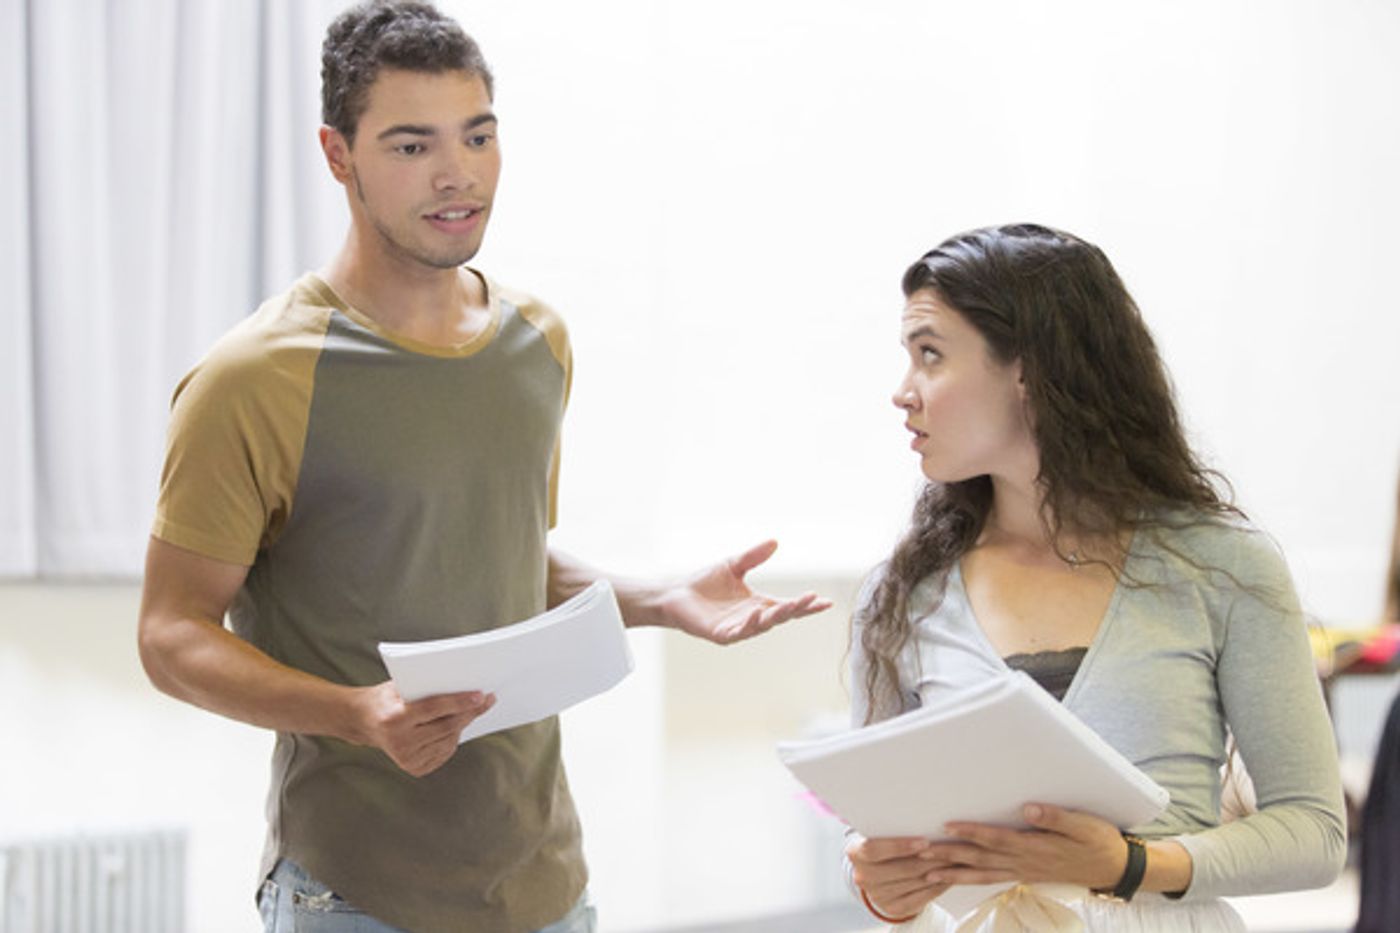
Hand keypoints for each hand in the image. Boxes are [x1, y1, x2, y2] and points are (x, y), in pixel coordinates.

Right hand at [350, 682, 495, 776]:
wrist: (363, 721)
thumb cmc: (385, 698)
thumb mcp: (399, 685)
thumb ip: (425, 686)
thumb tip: (462, 683)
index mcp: (395, 718)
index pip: (435, 709)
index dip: (460, 702)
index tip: (480, 695)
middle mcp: (400, 742)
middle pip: (446, 726)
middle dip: (470, 713)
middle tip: (487, 700)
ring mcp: (407, 758)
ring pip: (449, 740)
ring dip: (463, 724)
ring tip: (472, 710)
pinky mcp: (413, 768)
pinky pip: (444, 752)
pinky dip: (453, 738)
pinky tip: (454, 727)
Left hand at [659, 540, 831, 644]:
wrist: (676, 594)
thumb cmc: (705, 582)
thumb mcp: (733, 565)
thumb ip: (753, 556)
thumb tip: (775, 541)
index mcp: (759, 605)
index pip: (787, 606)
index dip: (805, 605)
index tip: (825, 601)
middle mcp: (752, 619)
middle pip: (780, 616)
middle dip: (797, 609)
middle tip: (813, 600)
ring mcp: (737, 628)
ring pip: (762, 625)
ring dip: (777, 616)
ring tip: (791, 606)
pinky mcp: (721, 634)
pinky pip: (738, 632)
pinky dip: (749, 624)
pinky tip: (757, 614)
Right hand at [846, 833, 951, 918]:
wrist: (876, 876)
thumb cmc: (883, 847)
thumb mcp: (880, 835)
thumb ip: (892, 828)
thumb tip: (924, 818)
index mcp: (855, 854)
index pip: (875, 849)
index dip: (900, 846)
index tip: (924, 841)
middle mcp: (863, 876)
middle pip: (900, 868)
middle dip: (928, 858)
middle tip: (950, 849)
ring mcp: (877, 895)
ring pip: (914, 882)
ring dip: (937, 871)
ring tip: (954, 860)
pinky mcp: (893, 909)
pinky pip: (920, 898)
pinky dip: (936, 887)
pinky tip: (948, 877)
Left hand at [920, 804, 1128, 889]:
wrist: (1113, 868)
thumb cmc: (1098, 841)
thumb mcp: (1084, 825)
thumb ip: (1055, 818)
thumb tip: (1027, 809)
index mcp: (1035, 848)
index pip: (996, 838)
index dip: (971, 832)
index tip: (947, 826)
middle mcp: (1023, 862)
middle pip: (980, 858)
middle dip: (949, 855)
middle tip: (920, 853)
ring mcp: (1022, 871)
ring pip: (980, 872)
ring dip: (952, 873)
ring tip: (925, 873)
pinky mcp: (1023, 874)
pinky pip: (989, 879)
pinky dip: (968, 879)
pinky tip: (952, 879)